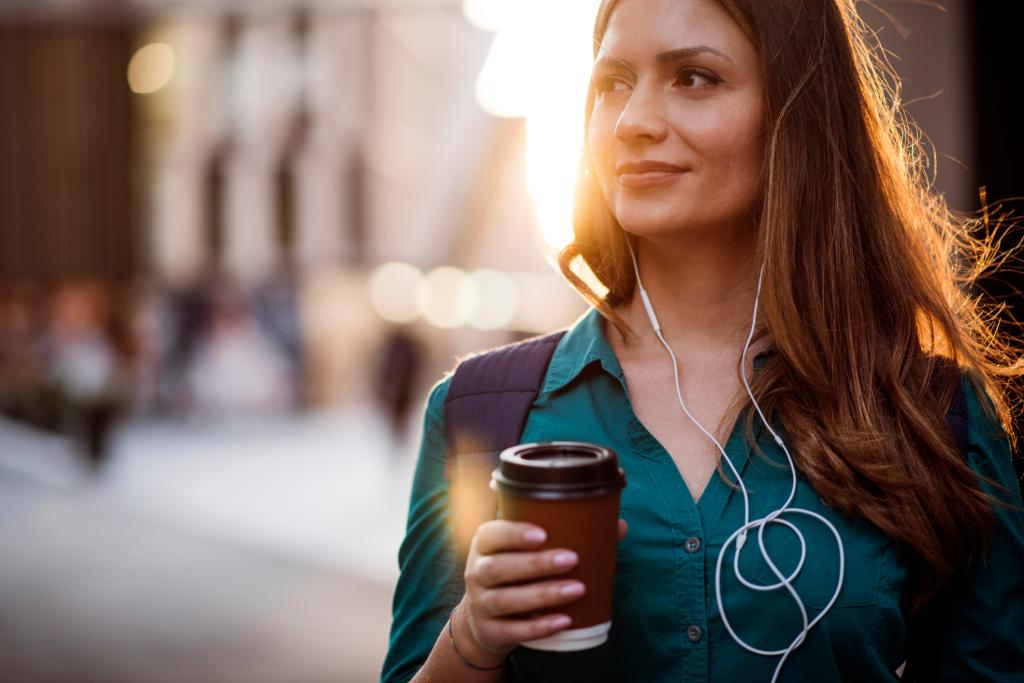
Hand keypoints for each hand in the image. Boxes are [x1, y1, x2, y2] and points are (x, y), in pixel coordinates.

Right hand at [453, 518, 628, 665]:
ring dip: (543, 594)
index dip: (513, 533)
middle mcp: (475, 572)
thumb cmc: (516, 573)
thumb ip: (566, 535)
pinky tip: (564, 621)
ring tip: (577, 589)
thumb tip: (618, 526)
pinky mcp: (489, 631)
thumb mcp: (526, 552)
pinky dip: (538, 627)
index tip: (543, 533)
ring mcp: (480, 604)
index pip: (491, 534)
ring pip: (505, 600)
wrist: (485, 618)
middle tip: (572, 559)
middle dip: (535, 564)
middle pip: (498, 567)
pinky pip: (512, 631)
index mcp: (484, 545)